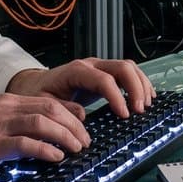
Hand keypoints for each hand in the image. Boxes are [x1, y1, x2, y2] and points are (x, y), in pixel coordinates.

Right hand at [0, 92, 89, 181]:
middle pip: (51, 108)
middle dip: (75, 125)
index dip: (72, 113)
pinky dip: (45, 149)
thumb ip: (16, 127)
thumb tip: (46, 138)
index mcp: (7, 102)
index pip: (49, 100)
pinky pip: (25, 143)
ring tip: (77, 149)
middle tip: (86, 141)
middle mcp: (5, 108)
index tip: (84, 125)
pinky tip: (56, 157)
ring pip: (43, 122)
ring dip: (65, 135)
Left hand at [9, 58, 154, 117]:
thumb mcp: (44, 104)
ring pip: (129, 67)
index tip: (125, 115)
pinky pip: (128, 73)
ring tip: (147, 105)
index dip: (117, 97)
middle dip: (136, 88)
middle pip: (122, 67)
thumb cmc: (39, 94)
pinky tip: (145, 97)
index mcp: (76, 71)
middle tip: (140, 110)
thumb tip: (82, 116)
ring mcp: (100, 68)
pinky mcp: (105, 74)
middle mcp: (91, 65)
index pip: (104, 79)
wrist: (36, 85)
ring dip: (141, 84)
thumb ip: (62, 109)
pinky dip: (139, 83)